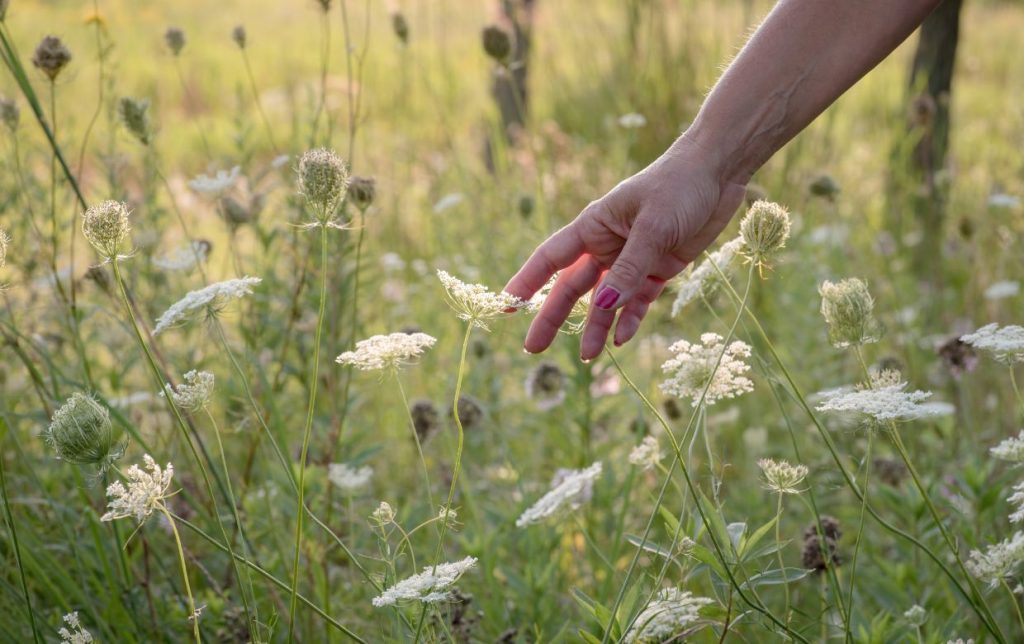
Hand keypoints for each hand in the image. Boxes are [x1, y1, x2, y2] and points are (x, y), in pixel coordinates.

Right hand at [504, 136, 747, 360]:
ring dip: (596, 328)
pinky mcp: (659, 269)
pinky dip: (630, 319)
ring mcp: (633, 259)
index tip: (507, 305)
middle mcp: (608, 245)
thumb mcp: (653, 227)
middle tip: (534, 348)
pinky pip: (639, 300)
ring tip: (588, 357)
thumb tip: (603, 308)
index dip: (527, 282)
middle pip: (574, 287)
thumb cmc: (678, 186)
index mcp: (594, 226)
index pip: (551, 258)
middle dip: (554, 317)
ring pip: (607, 300)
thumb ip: (629, 269)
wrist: (718, 172)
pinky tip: (621, 340)